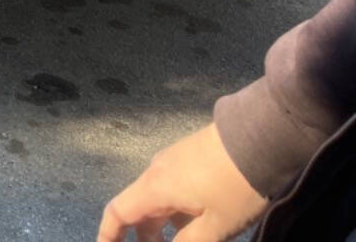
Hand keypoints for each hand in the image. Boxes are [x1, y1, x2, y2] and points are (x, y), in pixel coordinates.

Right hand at [97, 123, 267, 241]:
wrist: (260, 138)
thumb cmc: (236, 187)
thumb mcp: (216, 226)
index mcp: (155, 188)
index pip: (118, 213)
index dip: (108, 235)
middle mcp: (156, 171)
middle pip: (140, 209)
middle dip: (146, 237)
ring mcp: (173, 161)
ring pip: (160, 199)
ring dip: (166, 225)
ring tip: (188, 240)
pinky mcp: (190, 156)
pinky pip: (174, 188)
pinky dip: (178, 211)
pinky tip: (203, 222)